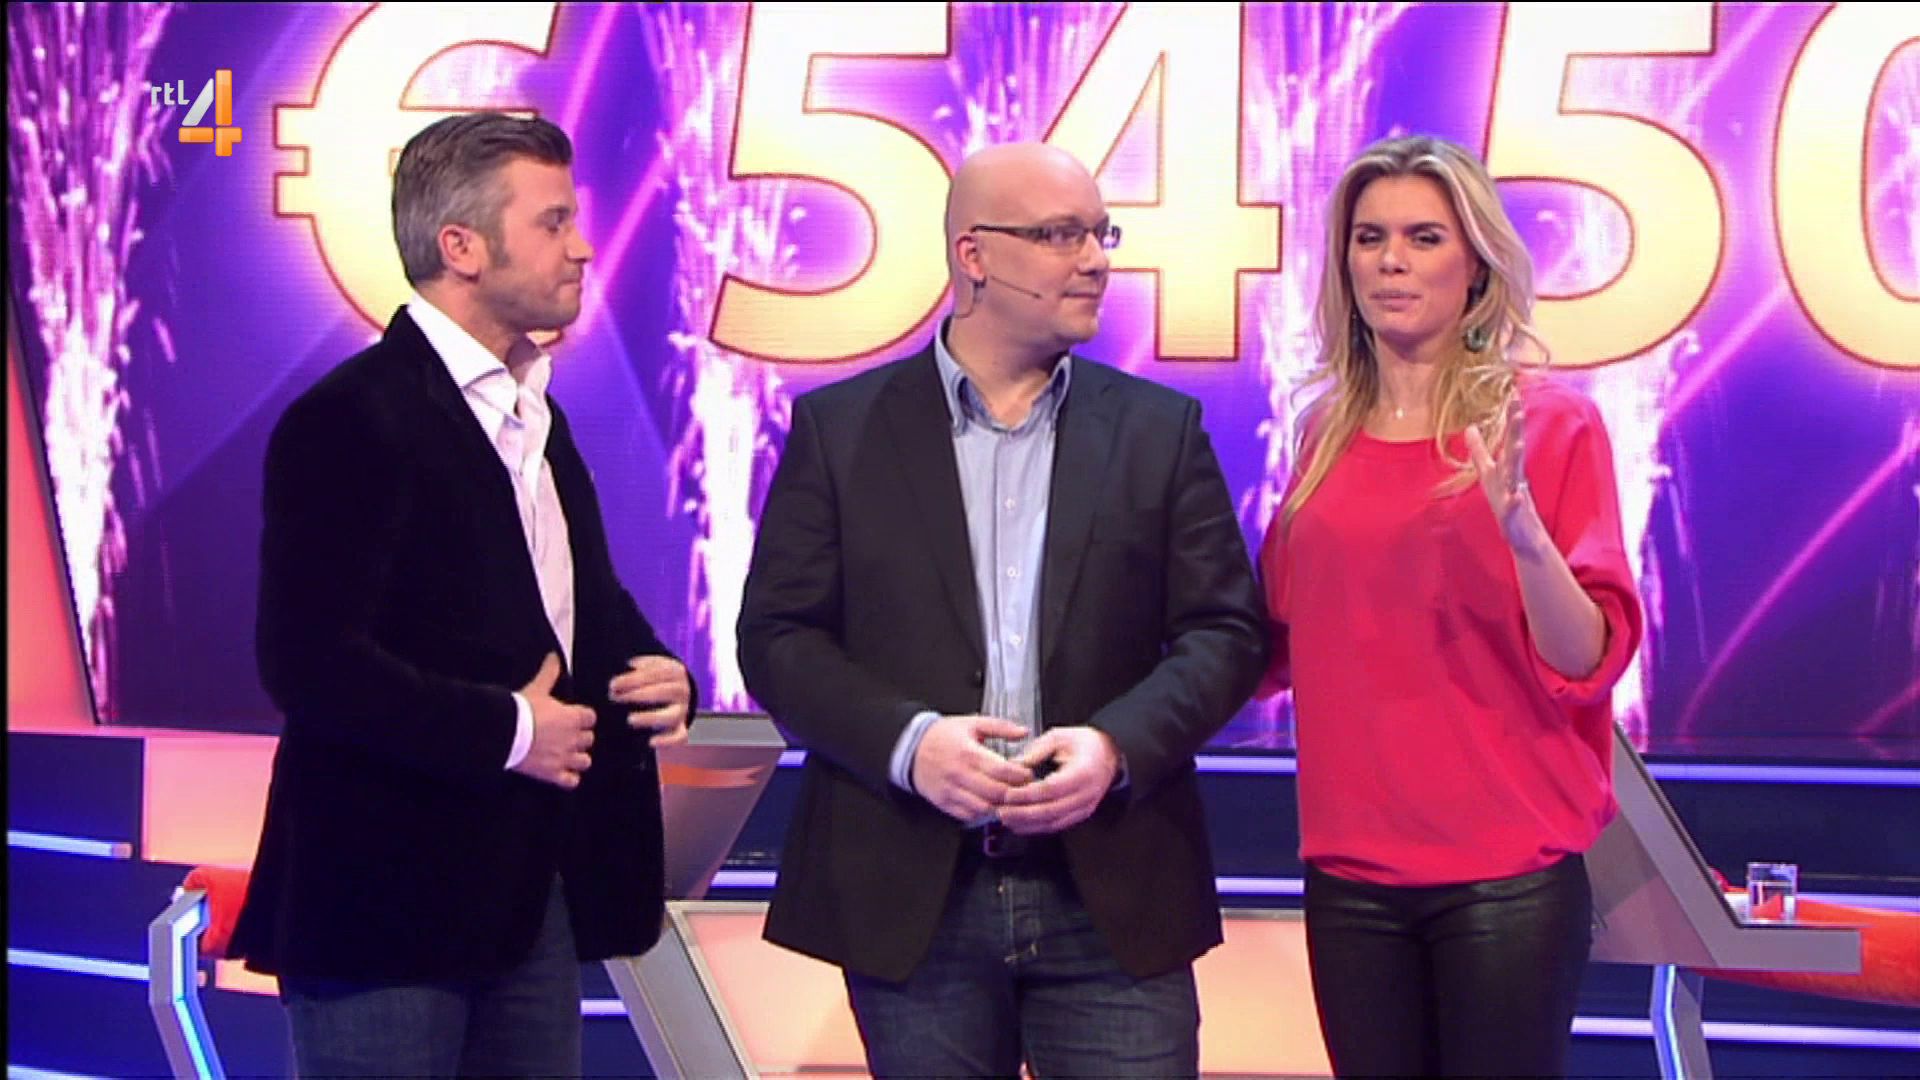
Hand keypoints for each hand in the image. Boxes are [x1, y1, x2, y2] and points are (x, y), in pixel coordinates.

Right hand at [512, 653, 595, 788]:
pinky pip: (571, 781)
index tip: (574, 718)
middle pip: (589, 740)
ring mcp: (565, 758)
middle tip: (567, 736)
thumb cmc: (521, 710)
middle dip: (580, 738)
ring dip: (578, 759)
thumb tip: (554, 656)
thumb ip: (549, 673)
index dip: (582, 718)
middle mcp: (574, 738)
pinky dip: (568, 778)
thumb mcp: (537, 688)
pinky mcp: (553, 774)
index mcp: (574, 717)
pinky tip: (561, 774)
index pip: (590, 717)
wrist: (504, 733)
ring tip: (566, 755)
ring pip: (584, 762)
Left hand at [610, 655, 691, 747]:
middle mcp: (682, 691)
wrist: (673, 694)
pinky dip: (667, 741)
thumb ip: (640, 667)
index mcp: (675, 672)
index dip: (634, 679)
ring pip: (671, 716)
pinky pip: (679, 737)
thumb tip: (629, 666)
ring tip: (630, 720)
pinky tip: (651, 742)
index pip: (657, 673)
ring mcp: (682, 711)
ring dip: (650, 717)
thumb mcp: (649, 667)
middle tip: (615, 698)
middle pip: (665, 692)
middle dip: (638, 695)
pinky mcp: (680, 729)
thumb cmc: (652, 679)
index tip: (613, 684)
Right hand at [910, 715, 1034, 823]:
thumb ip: (1000, 727)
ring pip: (984, 808)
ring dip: (1000, 806)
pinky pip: (969, 816)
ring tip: (1008, 799)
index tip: (1028, 774)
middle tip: (1023, 789)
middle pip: (996, 793)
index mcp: (968, 753)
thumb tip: (1023, 731)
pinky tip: (990, 804)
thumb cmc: (942, 736)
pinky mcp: (944, 803)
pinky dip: (983, 814)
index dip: (1020, 775)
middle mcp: (959, 774)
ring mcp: (951, 791)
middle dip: (1015, 793)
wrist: (911, 748)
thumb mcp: (972, 723)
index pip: (1002, 770)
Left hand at [995, 726, 1120, 835]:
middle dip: (1023, 813)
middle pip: (1051, 810)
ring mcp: (1085, 807)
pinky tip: (1021, 825)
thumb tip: (1013, 765)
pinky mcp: (1081, 814)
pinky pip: (1058, 825)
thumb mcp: (1060, 737)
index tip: (1008, 794)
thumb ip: (1037, 750)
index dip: (1028, 794)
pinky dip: (1037, 827)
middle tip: (1001, 811)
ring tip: (1006, 819)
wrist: (1109, 754)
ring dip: (1028, 824)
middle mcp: (1087, 794)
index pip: (1052, 788)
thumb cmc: (1085, 743)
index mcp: (1083, 772)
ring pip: (1053, 822)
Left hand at [1464, 395, 1547, 555]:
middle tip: (1518, 407)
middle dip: (1515, 429)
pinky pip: (1515, 507)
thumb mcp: (1489, 473)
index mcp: (1507, 468)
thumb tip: (1470, 427)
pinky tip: (1518, 495)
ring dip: (1515, 458)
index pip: (1510, 439)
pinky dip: (1516, 501)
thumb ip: (1479, 451)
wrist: (1523, 537)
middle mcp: (1512, 478)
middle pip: (1514, 450)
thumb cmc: (1506, 502)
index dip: (1511, 418)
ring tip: (1517, 442)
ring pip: (1515, 475)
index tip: (1514, 395)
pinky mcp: (1514, 516)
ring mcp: (1515, 496)